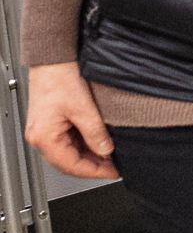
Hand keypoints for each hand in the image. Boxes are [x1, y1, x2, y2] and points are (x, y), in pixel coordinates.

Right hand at [24, 63, 115, 179]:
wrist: (52, 60)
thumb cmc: (59, 78)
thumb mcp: (84, 108)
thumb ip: (95, 132)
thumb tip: (106, 150)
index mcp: (44, 137)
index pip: (71, 165)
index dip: (94, 171)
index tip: (113, 173)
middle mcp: (40, 137)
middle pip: (67, 163)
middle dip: (92, 166)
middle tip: (114, 166)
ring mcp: (44, 131)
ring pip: (68, 153)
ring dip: (88, 156)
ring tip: (109, 156)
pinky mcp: (50, 124)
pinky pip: (67, 142)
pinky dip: (83, 145)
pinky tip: (97, 143)